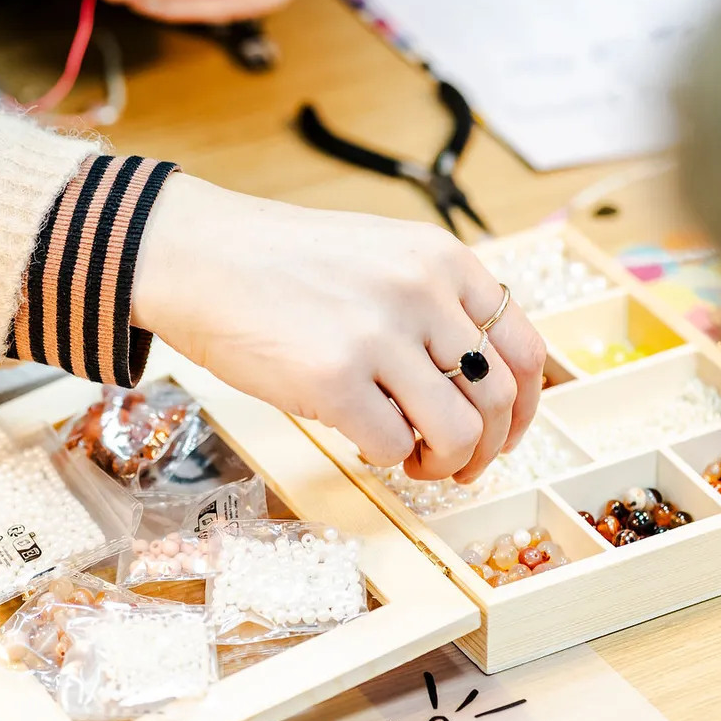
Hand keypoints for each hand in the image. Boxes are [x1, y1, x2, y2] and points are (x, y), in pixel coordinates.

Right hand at [132, 175, 544, 482]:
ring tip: (413, 461)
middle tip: (458, 464)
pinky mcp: (332, 380)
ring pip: (458, 433)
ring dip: (444, 464)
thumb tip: (482, 380)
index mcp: (443, 261)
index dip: (524, 407)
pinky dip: (385, 459)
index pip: (524, 349)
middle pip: (498, 399)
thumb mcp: (383, 256)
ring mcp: (378, 336)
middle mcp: (421, 293)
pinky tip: (364, 443)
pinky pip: (390, 447)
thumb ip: (437, 303)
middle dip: (487, 448)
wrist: (196, 256)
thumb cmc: (284, 264)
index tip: (505, 432)